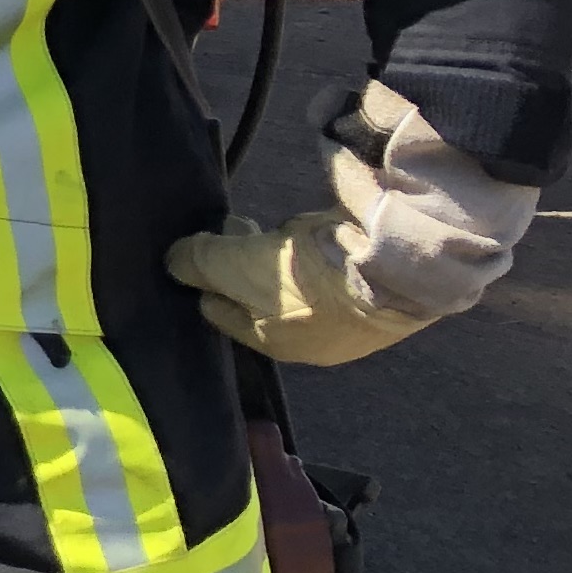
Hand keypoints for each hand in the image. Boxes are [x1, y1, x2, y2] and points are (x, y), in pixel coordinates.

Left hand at [167, 217, 432, 369]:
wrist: (397, 266)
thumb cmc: (302, 276)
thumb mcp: (232, 265)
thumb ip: (197, 262)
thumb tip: (174, 261)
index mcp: (275, 345)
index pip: (220, 314)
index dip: (203, 283)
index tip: (196, 256)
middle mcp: (314, 341)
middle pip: (261, 298)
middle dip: (240, 267)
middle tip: (231, 230)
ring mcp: (352, 318)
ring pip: (298, 285)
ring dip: (280, 258)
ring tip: (266, 227)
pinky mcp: (381, 291)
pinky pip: (333, 270)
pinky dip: (316, 252)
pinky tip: (311, 231)